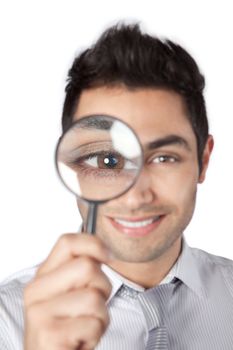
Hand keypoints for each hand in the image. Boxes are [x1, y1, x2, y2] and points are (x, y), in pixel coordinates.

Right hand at [24, 233, 111, 349]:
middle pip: (87, 267)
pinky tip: (80, 340)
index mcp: (42, 276)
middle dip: (103, 288)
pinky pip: (93, 324)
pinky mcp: (49, 334)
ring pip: (94, 297)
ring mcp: (40, 313)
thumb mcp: (70, 295)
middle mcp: (36, 290)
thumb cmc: (68, 329)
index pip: (67, 242)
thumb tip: (105, 251)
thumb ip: (80, 272)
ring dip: (100, 316)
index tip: (108, 256)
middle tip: (92, 307)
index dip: (94, 244)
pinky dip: (95, 334)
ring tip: (85, 326)